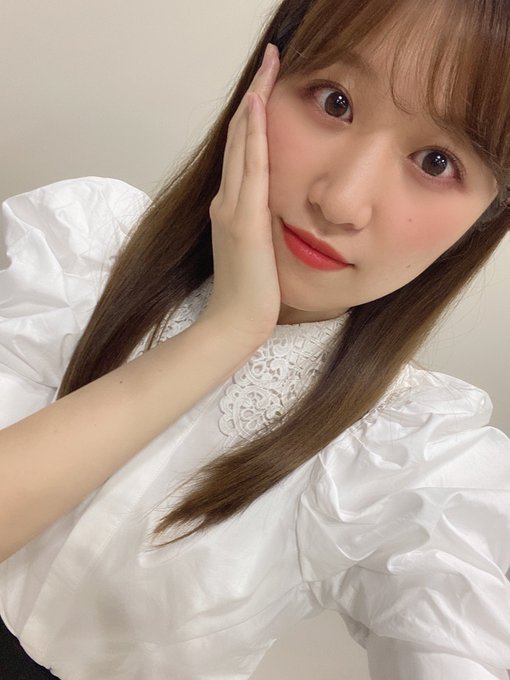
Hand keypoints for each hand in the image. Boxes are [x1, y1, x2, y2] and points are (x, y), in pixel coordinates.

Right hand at [200, 43, 280, 347]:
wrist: (236, 322)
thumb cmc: (250, 293)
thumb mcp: (257, 250)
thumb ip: (260, 225)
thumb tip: (273, 210)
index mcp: (232, 208)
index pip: (244, 152)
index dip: (254, 116)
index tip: (268, 84)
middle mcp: (226, 200)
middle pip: (241, 138)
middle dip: (255, 95)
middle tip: (269, 59)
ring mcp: (232, 208)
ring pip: (244, 144)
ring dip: (255, 103)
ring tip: (267, 67)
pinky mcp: (244, 219)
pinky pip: (251, 168)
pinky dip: (254, 135)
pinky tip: (258, 105)